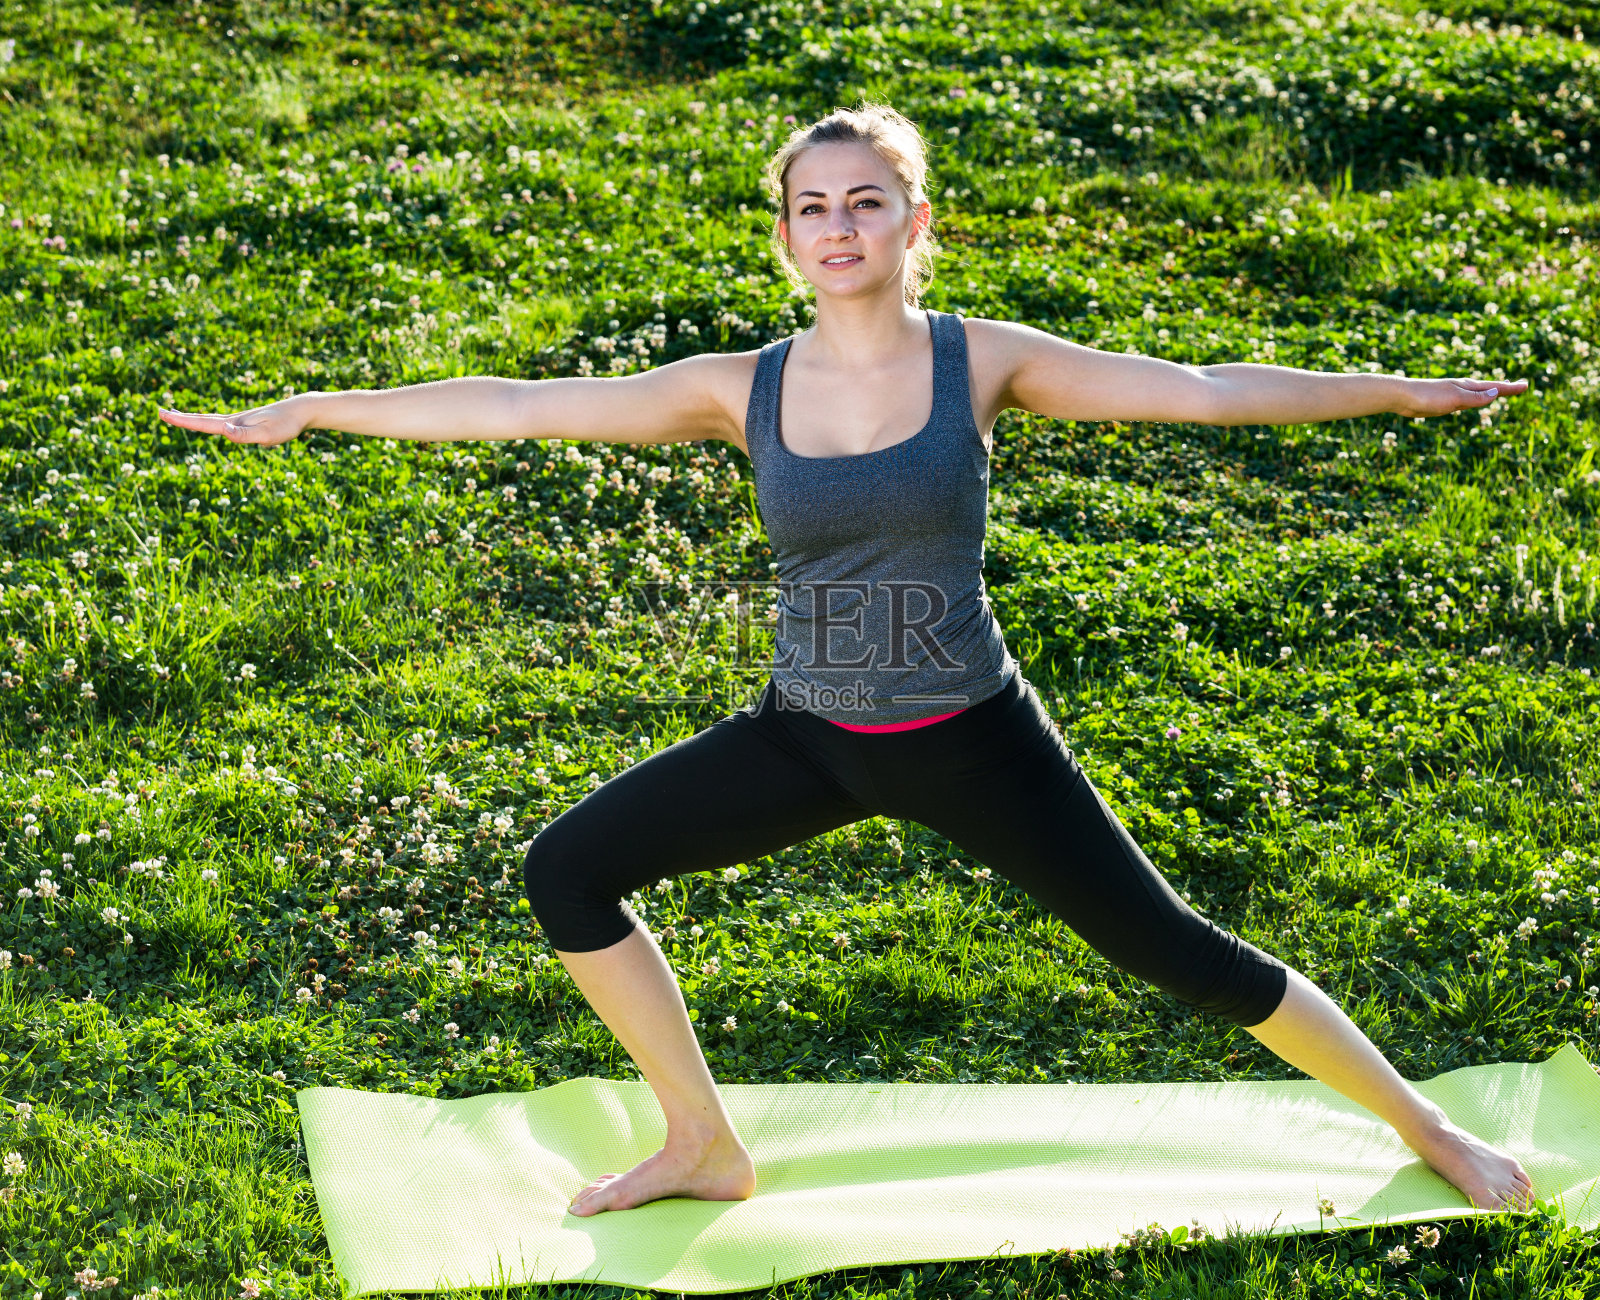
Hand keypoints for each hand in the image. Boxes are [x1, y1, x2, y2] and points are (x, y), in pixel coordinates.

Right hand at [155, 393, 315, 447]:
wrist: (302, 410)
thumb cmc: (286, 425)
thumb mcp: (267, 434)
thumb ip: (245, 435)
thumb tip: (223, 431)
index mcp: (235, 422)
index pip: (203, 423)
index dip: (183, 421)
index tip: (163, 415)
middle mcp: (235, 418)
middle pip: (203, 418)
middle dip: (182, 417)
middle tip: (160, 412)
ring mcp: (242, 419)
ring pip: (213, 419)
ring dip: (194, 418)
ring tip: (178, 415)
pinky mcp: (251, 421)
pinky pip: (225, 422)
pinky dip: (211, 421)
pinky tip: (214, 424)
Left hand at [1391, 376, 1527, 418]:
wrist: (1401, 397)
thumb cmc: (1428, 397)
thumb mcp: (1455, 399)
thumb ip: (1475, 398)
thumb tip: (1496, 392)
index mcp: (1467, 386)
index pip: (1495, 387)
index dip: (1510, 388)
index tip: (1526, 385)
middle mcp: (1462, 388)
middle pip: (1488, 388)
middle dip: (1503, 387)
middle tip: (1519, 386)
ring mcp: (1452, 394)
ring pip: (1476, 394)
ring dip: (1489, 392)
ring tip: (1498, 391)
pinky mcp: (1442, 401)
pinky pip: (1464, 401)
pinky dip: (1473, 400)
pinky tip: (1470, 402)